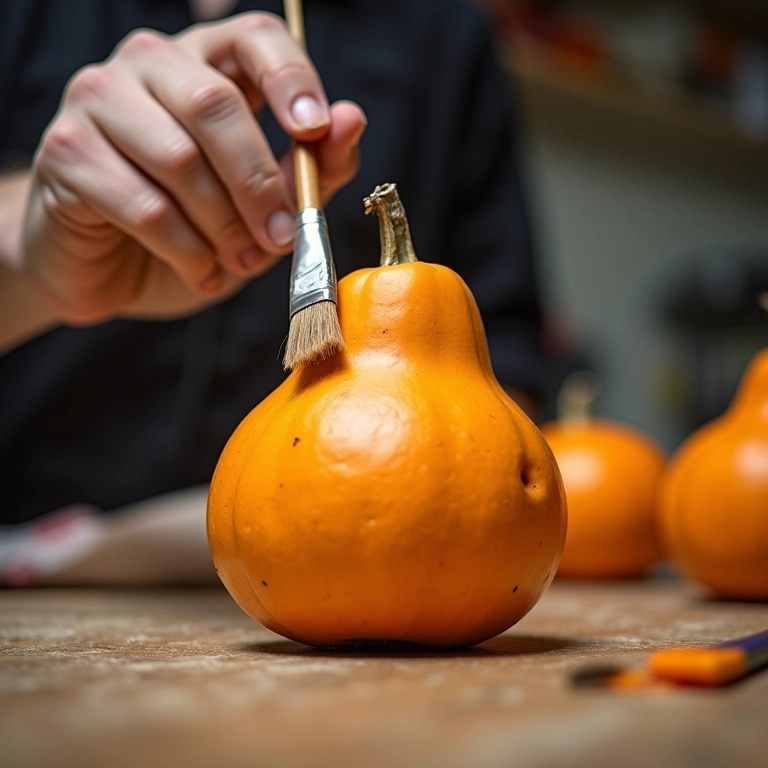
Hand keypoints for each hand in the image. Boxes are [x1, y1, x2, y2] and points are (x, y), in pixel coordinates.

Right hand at [21, 12, 365, 323]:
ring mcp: (99, 100)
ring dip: (223, 226)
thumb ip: (310, 167)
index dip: (289, 76)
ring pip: (180, 159)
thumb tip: (351, 121)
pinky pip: (144, 206)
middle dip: (259, 183)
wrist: (109, 267)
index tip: (315, 128)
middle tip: (281, 238)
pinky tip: (201, 270)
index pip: (253, 36)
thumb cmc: (192, 227)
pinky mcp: (68, 153)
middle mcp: (150, 65)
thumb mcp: (264, 204)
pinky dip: (186, 250)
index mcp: (207, 63)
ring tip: (240, 261)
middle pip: (215, 104)